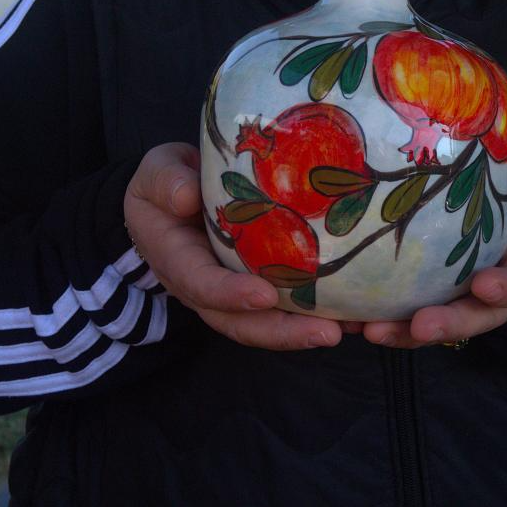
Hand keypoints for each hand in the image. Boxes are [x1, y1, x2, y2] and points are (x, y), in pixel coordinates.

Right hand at [123, 143, 344, 350]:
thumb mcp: (157, 173)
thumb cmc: (165, 182)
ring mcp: (230, 290)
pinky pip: (281, 306)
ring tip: (346, 329)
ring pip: (264, 322)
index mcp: (176, 260)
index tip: (264, 295)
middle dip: (283, 331)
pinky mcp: (254, 283)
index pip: (201, 284)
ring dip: (304, 331)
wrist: (171, 194)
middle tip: (326, 333)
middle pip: (241, 322)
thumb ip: (167, 181)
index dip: (230, 295)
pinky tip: (349, 313)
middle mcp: (204, 287)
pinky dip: (312, 314)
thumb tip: (186, 197)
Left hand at [362, 161, 506, 348]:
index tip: (486, 286)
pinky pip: (408, 310)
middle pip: (471, 317)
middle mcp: (494, 294)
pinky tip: (352, 319)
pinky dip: (383, 317)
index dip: (504, 288)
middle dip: (445, 323)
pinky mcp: (433, 292)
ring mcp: (462, 297)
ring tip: (372, 330)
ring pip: (434, 322)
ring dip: (403, 331)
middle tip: (420, 326)